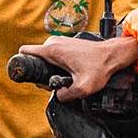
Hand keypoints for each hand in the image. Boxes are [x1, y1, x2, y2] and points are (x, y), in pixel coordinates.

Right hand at [20, 33, 137, 100]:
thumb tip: (58, 95)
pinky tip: (70, 72)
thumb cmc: (100, 67)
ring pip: (45, 58)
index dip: (24, 65)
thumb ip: (66, 95)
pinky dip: (57, 64)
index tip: (32, 76)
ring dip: (50, 69)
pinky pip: (54, 55)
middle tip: (57, 82)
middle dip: (41, 72)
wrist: (113, 55)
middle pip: (35, 59)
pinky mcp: (66, 44)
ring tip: (66, 77)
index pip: (25, 52)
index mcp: (52, 50)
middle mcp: (54, 42)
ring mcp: (60, 41)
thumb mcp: (83, 88)